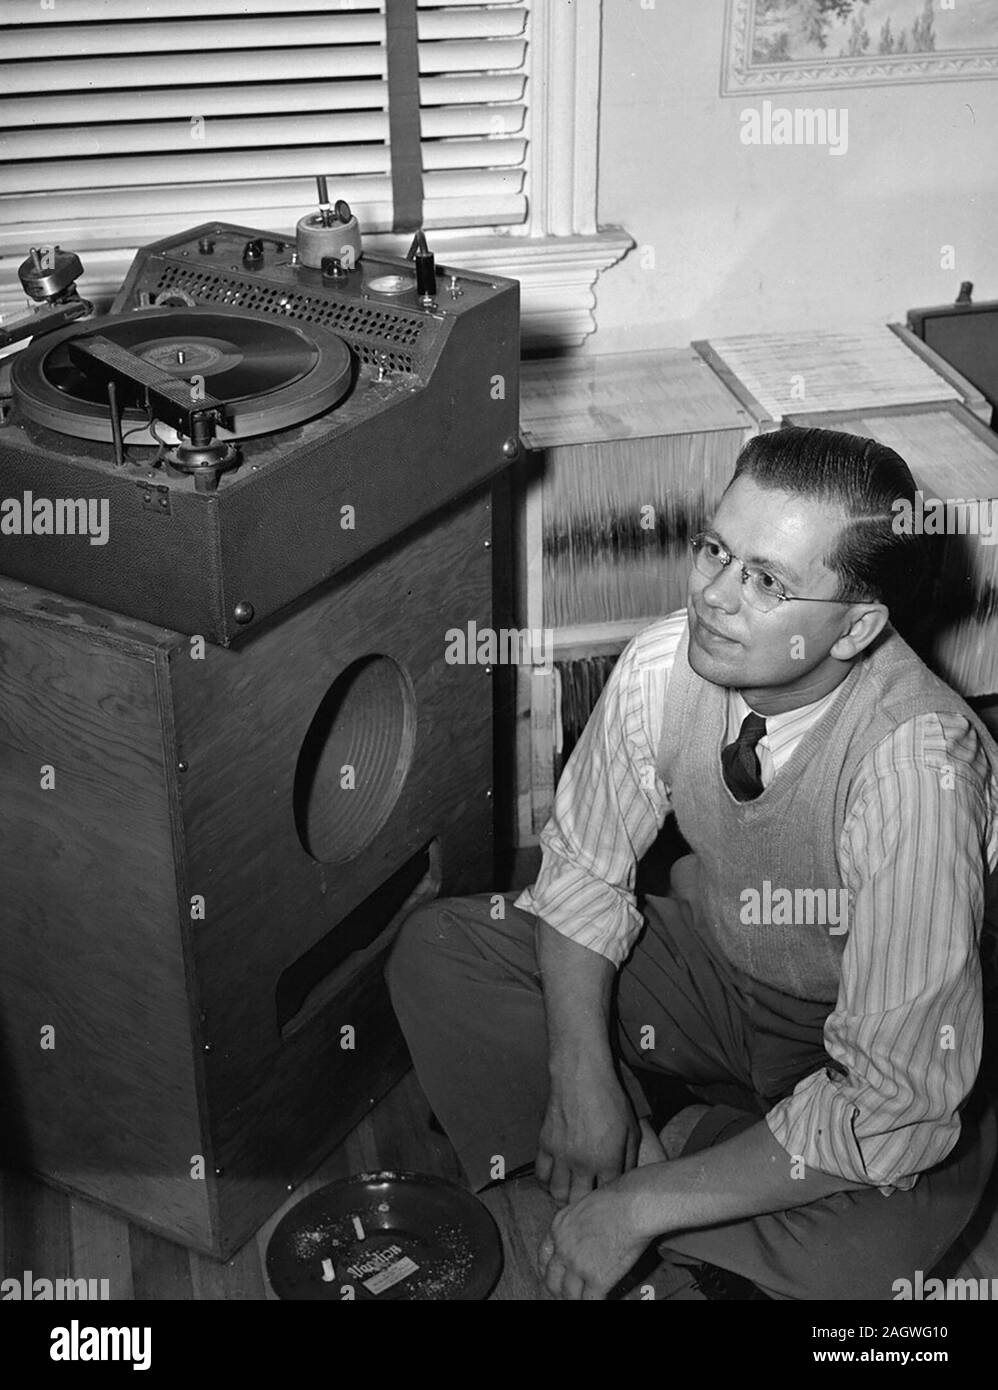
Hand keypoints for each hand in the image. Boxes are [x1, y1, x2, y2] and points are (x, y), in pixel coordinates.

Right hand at [535, 1067, 639, 1206]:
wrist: (582, 1076)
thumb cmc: (610, 1100)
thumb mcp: (631, 1129)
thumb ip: (629, 1159)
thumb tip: (625, 1179)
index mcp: (607, 1161)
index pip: (605, 1197)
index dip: (607, 1201)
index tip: (608, 1201)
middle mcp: (582, 1163)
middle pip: (578, 1202)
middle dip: (584, 1206)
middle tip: (587, 1202)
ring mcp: (560, 1155)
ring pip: (556, 1193)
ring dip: (564, 1197)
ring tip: (571, 1194)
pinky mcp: (545, 1144)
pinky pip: (541, 1175)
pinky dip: (546, 1182)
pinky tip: (555, 1180)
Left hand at [538, 1179, 650, 1299]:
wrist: (632, 1206)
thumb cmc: (616, 1198)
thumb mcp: (584, 1204)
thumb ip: (577, 1222)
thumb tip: (584, 1233)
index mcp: (559, 1227)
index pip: (543, 1256)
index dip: (547, 1270)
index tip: (552, 1276)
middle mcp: (563, 1248)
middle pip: (552, 1279)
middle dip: (557, 1290)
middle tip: (563, 1295)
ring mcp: (578, 1265)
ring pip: (568, 1294)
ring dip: (574, 1300)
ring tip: (580, 1301)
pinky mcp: (597, 1278)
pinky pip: (590, 1300)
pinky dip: (593, 1303)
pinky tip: (599, 1300)